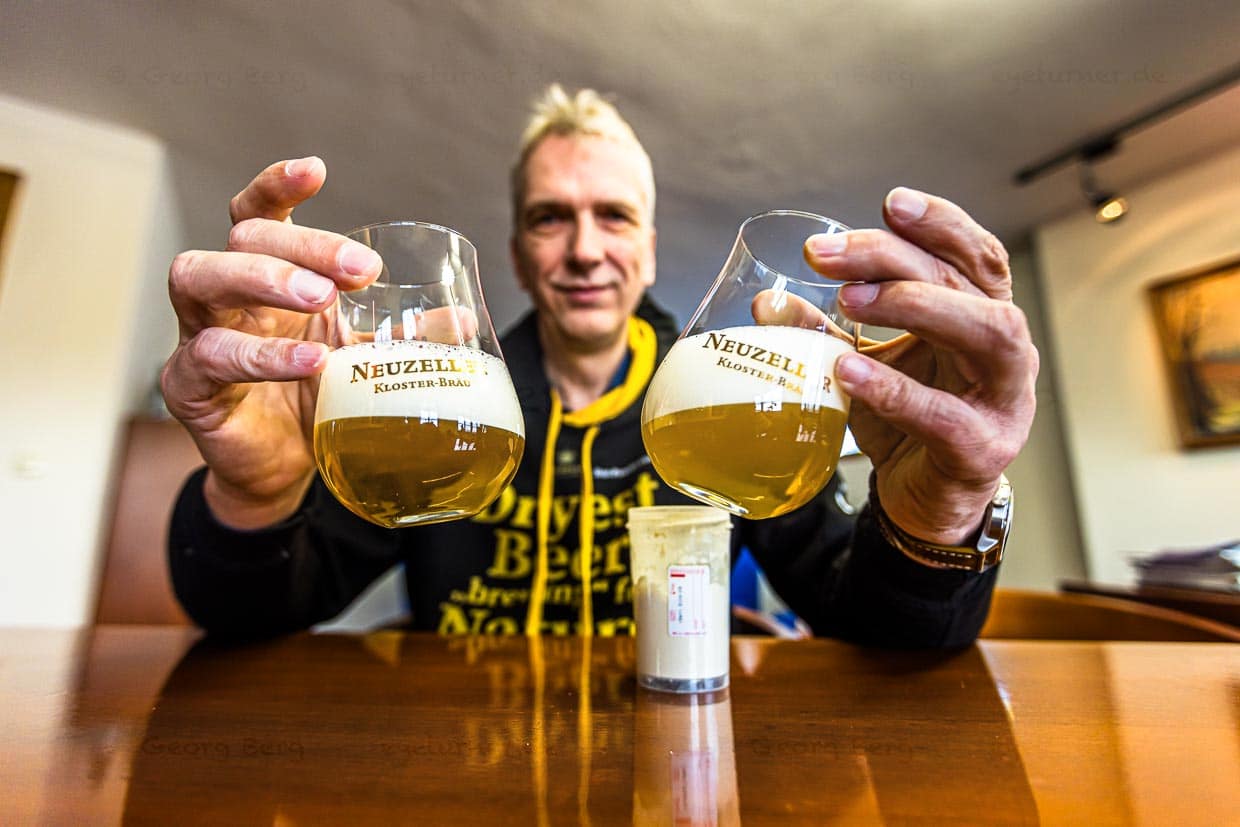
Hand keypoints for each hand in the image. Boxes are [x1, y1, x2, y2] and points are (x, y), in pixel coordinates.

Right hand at [160, 157, 382, 527]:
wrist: (282, 469)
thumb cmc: (316, 399)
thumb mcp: (365, 360)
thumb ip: (408, 338)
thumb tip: (465, 320)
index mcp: (267, 275)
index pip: (258, 213)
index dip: (277, 185)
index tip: (316, 171)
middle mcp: (226, 294)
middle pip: (243, 237)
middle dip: (302, 245)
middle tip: (359, 270)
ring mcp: (197, 332)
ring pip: (201, 275)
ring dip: (265, 278)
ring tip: (320, 298)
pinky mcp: (187, 382)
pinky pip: (210, 355)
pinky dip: (262, 356)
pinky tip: (310, 362)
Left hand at [803, 188, 1037, 545]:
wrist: (924, 503)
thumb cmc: (904, 422)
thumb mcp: (860, 364)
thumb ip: (824, 330)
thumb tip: (767, 300)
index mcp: (980, 316)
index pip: (974, 255)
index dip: (941, 223)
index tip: (890, 203)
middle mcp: (1004, 349)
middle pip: (965, 281)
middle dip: (894, 258)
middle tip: (827, 255)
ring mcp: (1003, 399)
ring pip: (988, 332)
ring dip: (917, 305)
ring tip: (850, 301)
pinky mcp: (981, 449)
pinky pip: (944, 414)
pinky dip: (895, 389)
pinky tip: (847, 371)